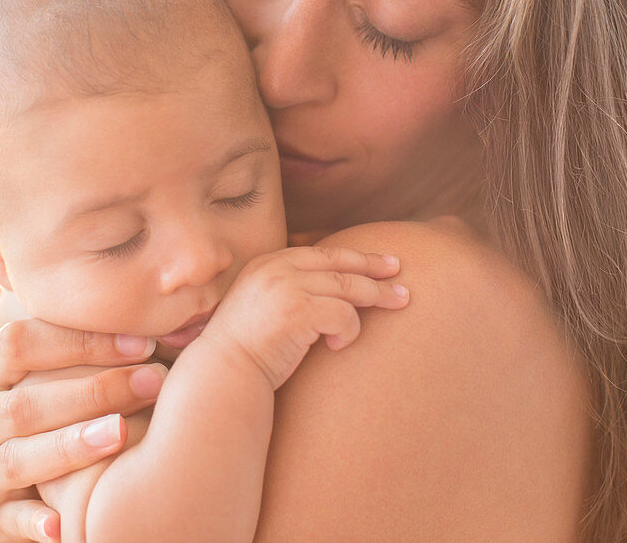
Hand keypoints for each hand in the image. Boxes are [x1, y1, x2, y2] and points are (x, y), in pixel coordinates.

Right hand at [0, 281, 167, 542]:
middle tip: (156, 379)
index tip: (141, 335)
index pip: (23, 342)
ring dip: (69, 447)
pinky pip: (8, 523)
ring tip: (118, 435)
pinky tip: (69, 525)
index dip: (80, 338)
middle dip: (93, 388)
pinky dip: (35, 524)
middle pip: (28, 400)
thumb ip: (1, 306)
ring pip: (18, 458)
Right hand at [202, 246, 407, 389]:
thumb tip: (334, 291)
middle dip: (375, 268)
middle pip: (340, 263)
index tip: (381, 262)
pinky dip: (349, 331)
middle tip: (401, 275)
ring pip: (349, 287)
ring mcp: (287, 287)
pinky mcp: (299, 311)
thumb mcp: (265, 308)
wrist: (224, 373)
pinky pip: (344, 315)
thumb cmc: (247, 350)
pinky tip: (337, 347)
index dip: (356, 257)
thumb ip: (290, 291)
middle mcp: (276, 268)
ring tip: (400, 303)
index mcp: (268, 263)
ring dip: (378, 297)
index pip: (322, 254)